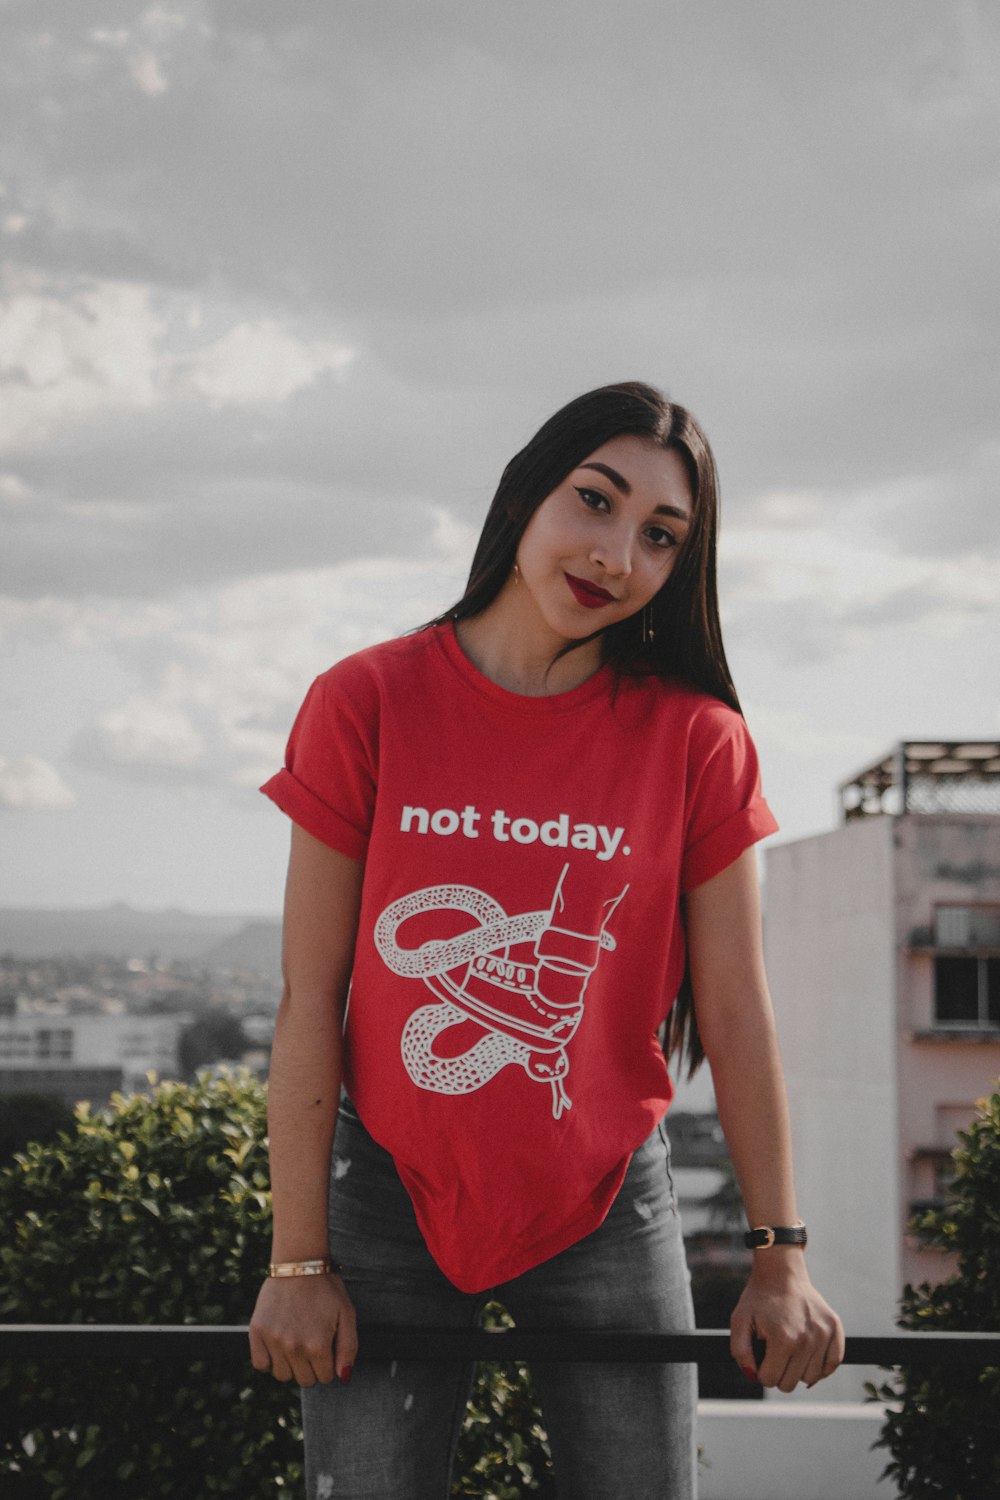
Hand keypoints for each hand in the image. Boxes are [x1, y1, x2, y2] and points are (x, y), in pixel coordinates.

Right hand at [249, 1272, 357, 1386]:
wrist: (299, 1263)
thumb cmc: (326, 1288)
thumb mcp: (347, 1314)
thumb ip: (349, 1349)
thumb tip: (342, 1377)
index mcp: (318, 1345)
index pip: (326, 1377)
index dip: (329, 1362)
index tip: (327, 1344)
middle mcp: (294, 1347)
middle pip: (305, 1380)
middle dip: (312, 1366)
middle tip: (311, 1341)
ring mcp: (273, 1340)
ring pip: (283, 1376)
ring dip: (291, 1364)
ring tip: (295, 1340)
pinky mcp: (257, 1332)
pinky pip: (261, 1365)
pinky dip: (269, 1360)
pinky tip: (278, 1344)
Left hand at [730, 1254, 843, 1392]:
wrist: (782, 1272)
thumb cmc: (759, 1298)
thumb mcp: (739, 1320)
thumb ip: (740, 1352)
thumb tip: (754, 1377)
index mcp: (783, 1340)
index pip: (770, 1380)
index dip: (760, 1369)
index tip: (760, 1353)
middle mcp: (807, 1340)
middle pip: (790, 1384)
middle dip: (778, 1371)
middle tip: (773, 1349)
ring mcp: (824, 1335)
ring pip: (810, 1378)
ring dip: (798, 1368)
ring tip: (789, 1345)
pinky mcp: (835, 1329)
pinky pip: (832, 1365)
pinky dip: (820, 1366)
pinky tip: (807, 1354)